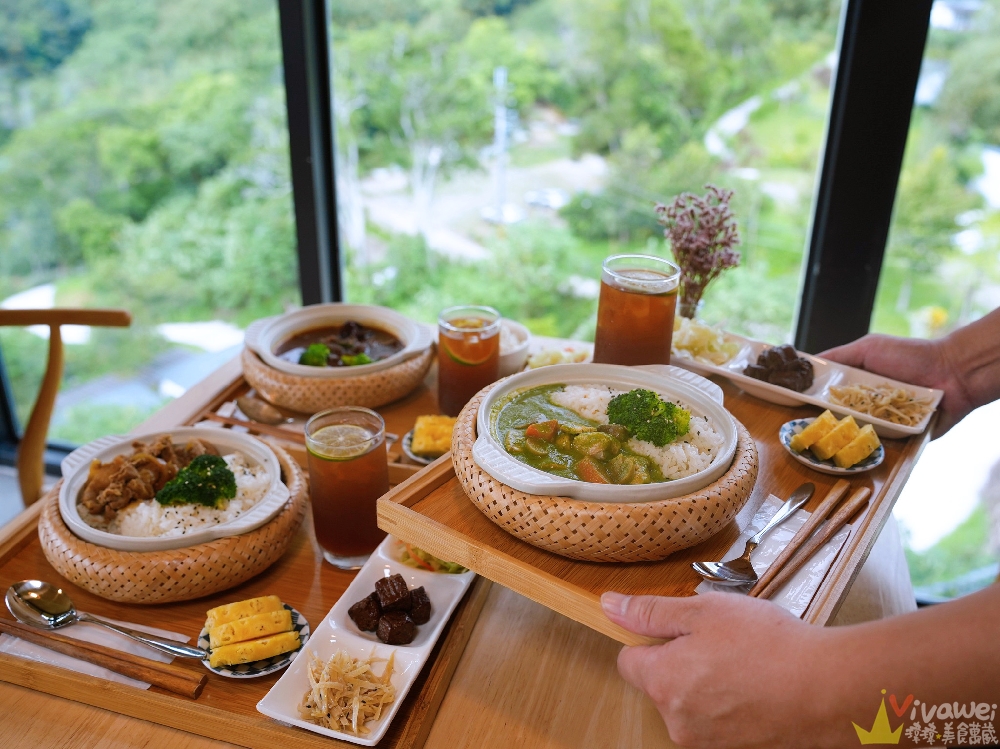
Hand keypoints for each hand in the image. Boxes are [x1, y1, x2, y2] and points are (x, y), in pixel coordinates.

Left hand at [601, 591, 846, 748]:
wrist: (828, 689)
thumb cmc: (767, 645)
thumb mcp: (702, 611)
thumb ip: (650, 612)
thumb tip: (609, 606)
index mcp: (662, 682)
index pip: (629, 661)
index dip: (651, 640)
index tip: (681, 630)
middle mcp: (676, 721)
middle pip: (660, 683)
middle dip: (681, 661)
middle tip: (721, 642)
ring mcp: (705, 742)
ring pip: (689, 702)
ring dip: (707, 683)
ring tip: (745, 664)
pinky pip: (716, 720)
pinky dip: (730, 703)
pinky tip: (756, 686)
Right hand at [819, 333, 972, 435]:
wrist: (953, 372)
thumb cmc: (911, 356)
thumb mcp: (870, 347)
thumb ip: (840, 355)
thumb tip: (810, 362)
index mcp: (856, 383)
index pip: (827, 394)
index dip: (809, 397)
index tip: (790, 401)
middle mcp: (866, 404)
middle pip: (837, 417)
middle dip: (823, 421)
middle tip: (805, 426)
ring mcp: (882, 422)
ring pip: (856, 433)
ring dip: (845, 435)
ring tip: (827, 440)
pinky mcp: (900, 437)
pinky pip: (882, 444)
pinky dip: (872, 443)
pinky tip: (858, 445)